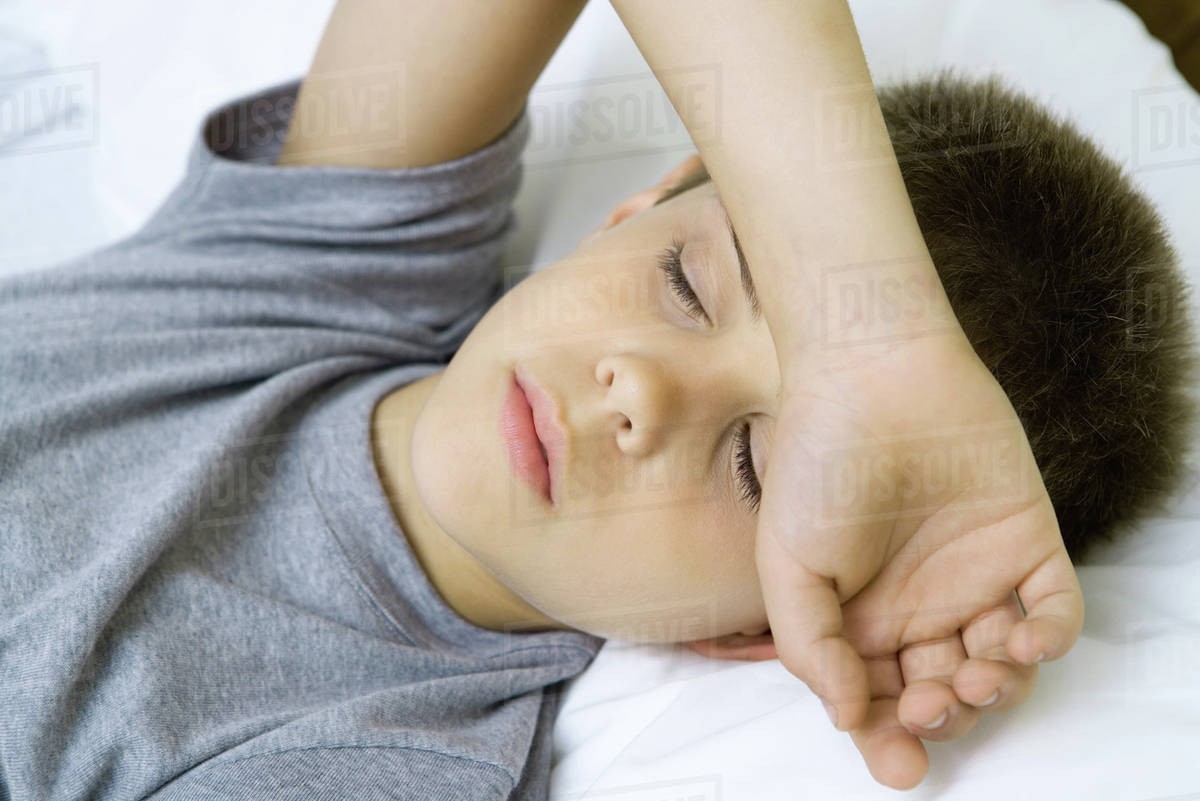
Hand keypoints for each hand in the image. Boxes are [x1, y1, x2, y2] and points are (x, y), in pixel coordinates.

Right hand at [687, 332, 1083, 788]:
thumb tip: (850, 717)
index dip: (890, 738)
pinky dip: (1048, 639)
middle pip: (945, 692)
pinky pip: (1054, 611)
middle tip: (935, 704)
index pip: (881, 700)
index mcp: (859, 618)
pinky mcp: (1027, 543)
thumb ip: (809, 647)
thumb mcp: (786, 563)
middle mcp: (919, 606)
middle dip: (943, 716)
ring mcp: (975, 577)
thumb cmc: (818, 463)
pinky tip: (1022, 640)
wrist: (872, 375)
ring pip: (1001, 667)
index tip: (899, 765)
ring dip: (996, 690)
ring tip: (978, 675)